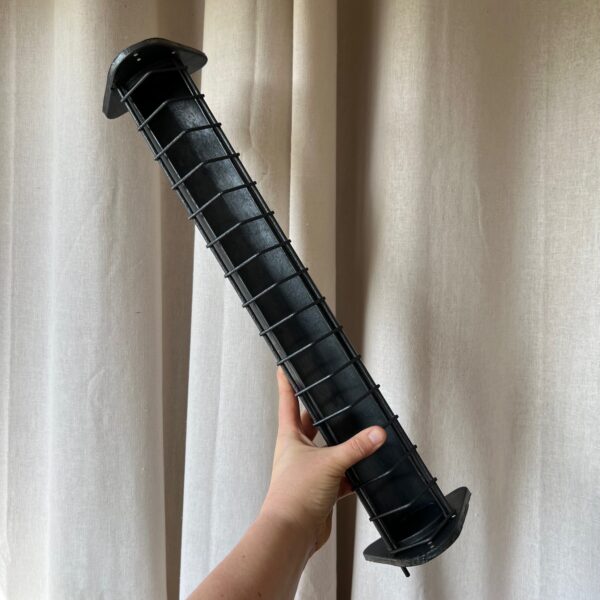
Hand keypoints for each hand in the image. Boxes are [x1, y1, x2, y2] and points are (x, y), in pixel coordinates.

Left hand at [259, 367, 386, 556]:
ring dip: (341, 446)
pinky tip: (364, 471)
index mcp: (290, 437)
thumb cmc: (293, 496)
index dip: (287, 382)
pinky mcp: (321, 489)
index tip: (285, 366)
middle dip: (321, 413)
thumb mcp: (329, 463)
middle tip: (331, 398)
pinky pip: (340, 476)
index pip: (288, 401)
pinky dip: (352, 473)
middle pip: (310, 424)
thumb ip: (355, 448)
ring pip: (328, 450)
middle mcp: (297, 451)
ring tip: (356, 433)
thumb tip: (376, 433)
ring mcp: (309, 470)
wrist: (291, 534)